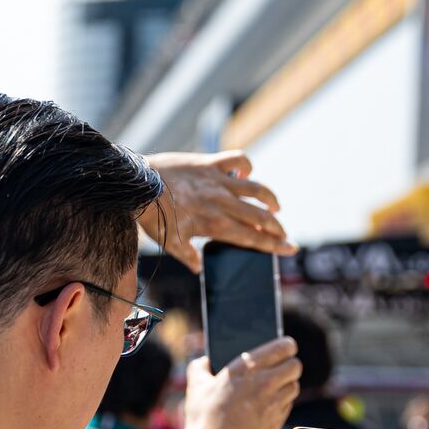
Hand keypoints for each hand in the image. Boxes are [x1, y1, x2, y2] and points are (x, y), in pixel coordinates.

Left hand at [141, 151, 293, 271]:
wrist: (137, 185)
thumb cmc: (153, 216)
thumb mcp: (169, 243)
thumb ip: (188, 256)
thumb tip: (199, 269)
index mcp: (215, 224)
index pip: (252, 237)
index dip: (274, 245)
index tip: (291, 248)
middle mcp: (222, 203)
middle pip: (260, 216)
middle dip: (277, 228)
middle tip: (284, 234)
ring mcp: (218, 181)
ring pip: (256, 188)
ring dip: (269, 198)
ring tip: (274, 207)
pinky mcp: (210, 164)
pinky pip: (238, 160)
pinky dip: (246, 165)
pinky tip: (247, 173)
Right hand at [181, 338, 299, 428]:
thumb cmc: (204, 414)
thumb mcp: (196, 384)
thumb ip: (200, 366)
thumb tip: (204, 361)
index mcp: (248, 367)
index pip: (284, 347)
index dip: (287, 345)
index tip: (286, 347)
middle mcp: (265, 383)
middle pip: (295, 366)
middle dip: (290, 365)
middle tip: (281, 368)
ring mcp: (273, 403)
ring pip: (294, 386)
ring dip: (286, 385)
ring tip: (274, 387)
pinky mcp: (276, 421)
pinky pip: (288, 405)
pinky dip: (282, 403)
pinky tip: (269, 405)